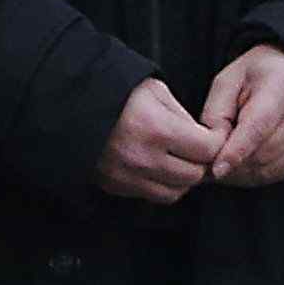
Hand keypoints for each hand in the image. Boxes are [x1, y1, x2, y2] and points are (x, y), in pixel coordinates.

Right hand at [98, 73, 222, 203]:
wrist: (65, 102)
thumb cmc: (111, 89)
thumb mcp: (152, 89)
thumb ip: (181, 115)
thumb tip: (200, 137)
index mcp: (157, 128)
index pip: (208, 149)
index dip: (217, 141)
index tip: (213, 135)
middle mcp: (144, 157)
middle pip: (196, 174)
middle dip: (201, 161)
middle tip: (195, 148)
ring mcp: (128, 175)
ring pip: (178, 191)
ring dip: (182, 177)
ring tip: (176, 158)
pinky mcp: (115, 185)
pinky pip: (153, 195)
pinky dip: (162, 185)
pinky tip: (156, 166)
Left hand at [200, 43, 283, 184]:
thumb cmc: (253, 75)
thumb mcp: (227, 81)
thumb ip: (216, 113)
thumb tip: (212, 148)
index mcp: (280, 89)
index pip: (256, 129)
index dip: (235, 152)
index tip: (217, 170)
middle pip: (263, 153)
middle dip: (233, 165)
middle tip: (206, 169)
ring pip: (271, 168)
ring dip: (243, 174)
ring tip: (220, 169)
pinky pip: (279, 172)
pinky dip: (256, 175)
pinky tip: (239, 169)